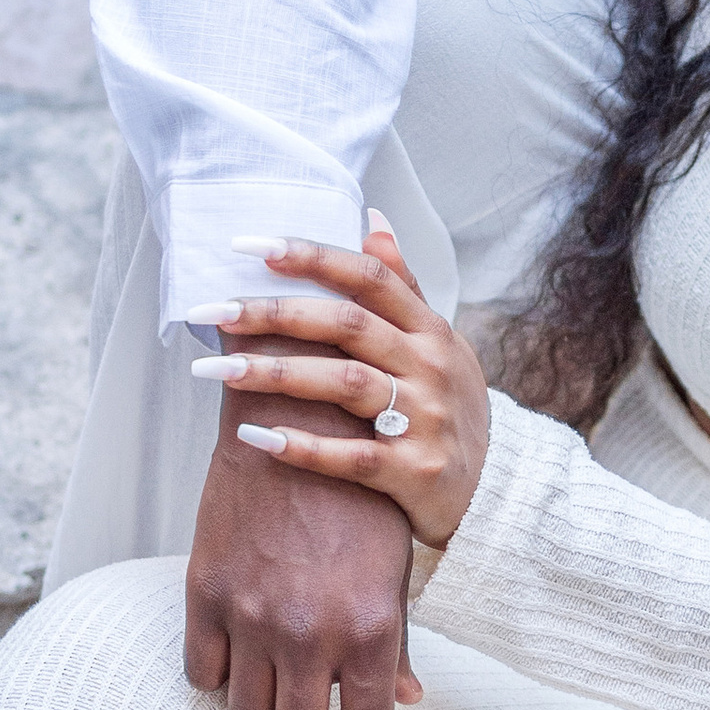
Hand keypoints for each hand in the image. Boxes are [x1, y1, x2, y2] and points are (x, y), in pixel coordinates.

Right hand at [184, 441, 415, 709]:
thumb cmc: (360, 494)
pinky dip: (220, 682)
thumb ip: (396, 643)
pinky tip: (238, 667)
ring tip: (275, 704)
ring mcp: (251, 617)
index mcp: (370, 629)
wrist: (296, 419)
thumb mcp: (396, 568)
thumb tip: (405, 703)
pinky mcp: (205, 594)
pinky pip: (201, 675)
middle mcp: (309, 633)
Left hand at [196, 223, 490, 549]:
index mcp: (430, 329)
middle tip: (211, 312)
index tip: (250, 246)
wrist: (498, 492)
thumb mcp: (441, 342)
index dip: (311, 257)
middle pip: (346, 325)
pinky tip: (255, 436)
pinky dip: (303, 447)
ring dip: (276, 373)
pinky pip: (352, 456)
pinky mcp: (415, 472)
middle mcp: (430, 367)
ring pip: (344, 384)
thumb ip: (404, 285)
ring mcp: (425, 419)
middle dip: (274, 314)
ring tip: (216, 370)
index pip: (369, 277)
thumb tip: (371, 217)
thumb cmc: (450, 409)